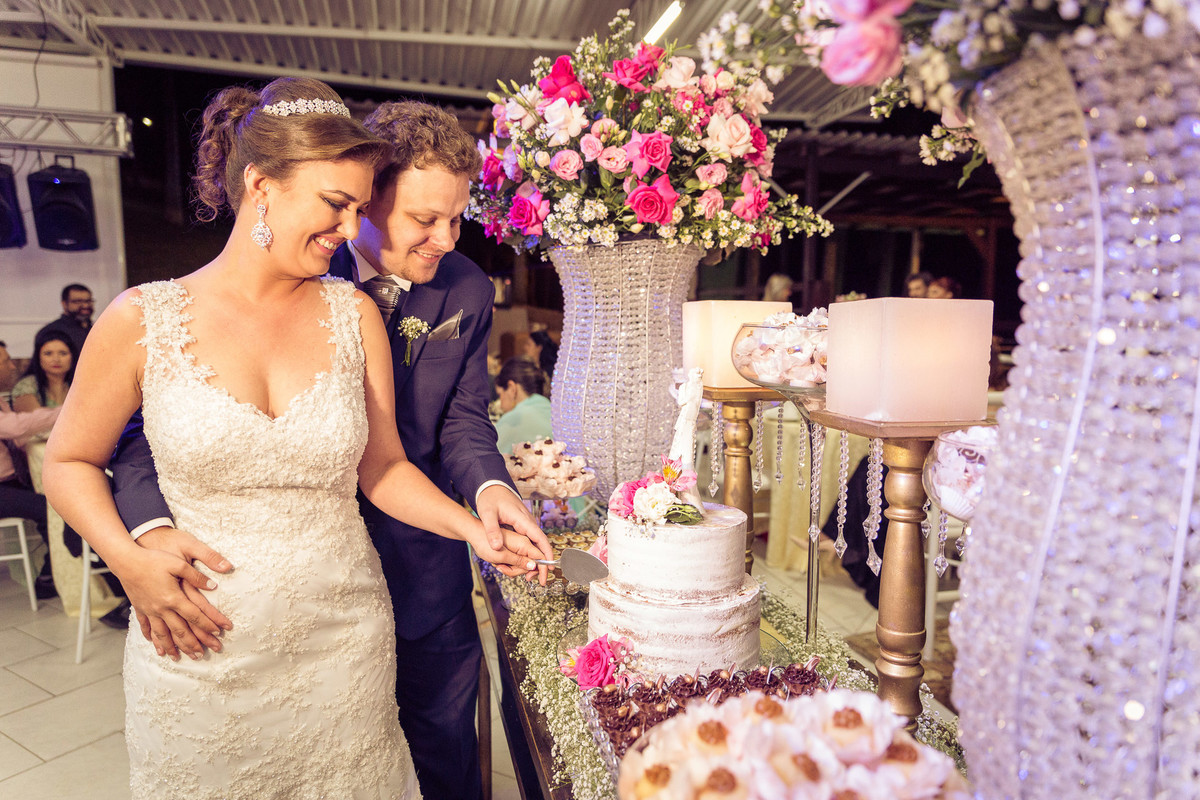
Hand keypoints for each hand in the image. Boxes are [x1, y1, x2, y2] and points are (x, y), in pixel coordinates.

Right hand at [129, 527, 233, 659]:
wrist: (126, 560)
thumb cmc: (153, 559)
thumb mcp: (179, 562)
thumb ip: (197, 575)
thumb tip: (214, 585)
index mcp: (173, 597)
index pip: (195, 616)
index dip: (208, 625)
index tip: (219, 633)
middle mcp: (161, 608)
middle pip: (180, 631)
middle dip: (193, 644)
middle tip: (204, 655)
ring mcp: (149, 610)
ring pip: (163, 634)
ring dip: (173, 647)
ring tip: (180, 658)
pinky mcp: (140, 608)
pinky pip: (147, 627)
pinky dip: (153, 639)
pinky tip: (156, 646)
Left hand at [475, 484, 552, 579]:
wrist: (491, 487)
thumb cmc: (490, 499)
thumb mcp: (487, 514)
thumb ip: (492, 530)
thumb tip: (497, 547)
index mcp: (523, 519)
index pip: (540, 538)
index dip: (546, 554)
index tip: (549, 568)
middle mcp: (528, 522)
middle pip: (541, 544)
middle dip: (543, 563)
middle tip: (538, 580)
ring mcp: (526, 524)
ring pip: (535, 544)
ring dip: (536, 560)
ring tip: (530, 575)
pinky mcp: (521, 525)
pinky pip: (529, 541)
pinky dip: (530, 554)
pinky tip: (524, 563)